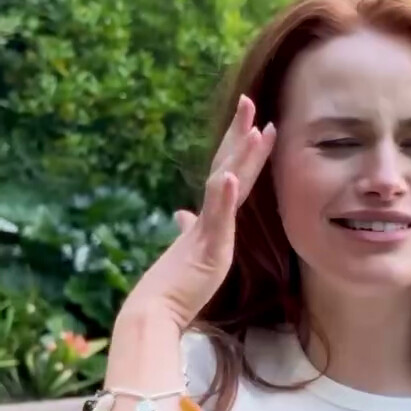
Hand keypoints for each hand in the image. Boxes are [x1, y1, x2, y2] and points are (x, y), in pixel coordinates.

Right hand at [122, 95, 275, 330]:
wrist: (156, 309)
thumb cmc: (174, 284)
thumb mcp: (189, 250)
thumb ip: (189, 229)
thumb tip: (182, 215)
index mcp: (208, 216)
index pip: (227, 173)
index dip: (240, 147)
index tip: (255, 122)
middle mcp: (208, 216)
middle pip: (226, 166)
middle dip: (239, 134)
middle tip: (249, 101)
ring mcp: (208, 229)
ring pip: (225, 184)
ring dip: (239, 156)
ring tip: (254, 128)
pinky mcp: (208, 247)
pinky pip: (217, 217)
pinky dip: (225, 195)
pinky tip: (233, 176)